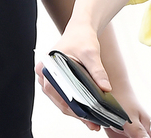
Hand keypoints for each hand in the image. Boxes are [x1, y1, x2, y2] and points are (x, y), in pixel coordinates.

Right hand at [35, 22, 150, 137]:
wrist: (81, 27)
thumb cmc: (82, 36)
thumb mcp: (91, 52)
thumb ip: (97, 70)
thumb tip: (105, 89)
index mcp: (47, 68)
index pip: (59, 94)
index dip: (73, 108)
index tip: (87, 117)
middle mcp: (44, 75)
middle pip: (60, 100)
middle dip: (77, 114)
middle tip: (93, 123)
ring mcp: (50, 79)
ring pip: (62, 101)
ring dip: (76, 112)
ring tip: (92, 122)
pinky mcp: (58, 80)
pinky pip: (65, 96)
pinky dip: (75, 104)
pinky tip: (88, 112)